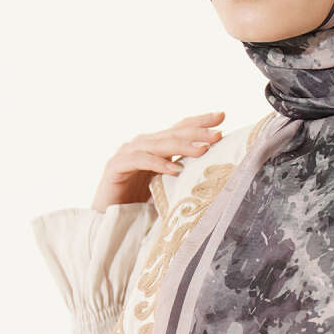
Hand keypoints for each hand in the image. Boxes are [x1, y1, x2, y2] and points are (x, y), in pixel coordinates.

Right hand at [90, 111, 224, 211]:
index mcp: (155, 147)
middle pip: (172, 133)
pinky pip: (139, 161)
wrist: (110, 217)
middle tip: (217, 133)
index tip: (222, 116)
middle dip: (197, 132)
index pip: (180, 128)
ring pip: (158, 145)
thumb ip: (183, 173)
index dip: (199, 122)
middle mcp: (142, 145)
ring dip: (182, 146)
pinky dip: (157, 163)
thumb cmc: (140, 202)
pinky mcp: (116, 167)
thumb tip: (214, 168)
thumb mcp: (168, 185)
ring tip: (202, 150)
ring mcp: (127, 153)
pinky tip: (174, 169)